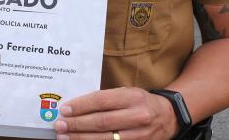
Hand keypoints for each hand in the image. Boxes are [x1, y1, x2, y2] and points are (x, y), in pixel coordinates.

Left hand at [53, 87, 177, 139]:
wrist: (168, 117)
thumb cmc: (140, 102)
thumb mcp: (126, 93)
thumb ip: (105, 98)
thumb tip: (76, 106)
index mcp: (132, 97)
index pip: (101, 101)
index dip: (80, 106)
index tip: (64, 110)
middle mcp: (138, 116)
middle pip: (101, 122)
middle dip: (77, 124)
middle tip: (60, 125)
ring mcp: (140, 135)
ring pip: (106, 139)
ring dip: (82, 138)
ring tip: (65, 137)